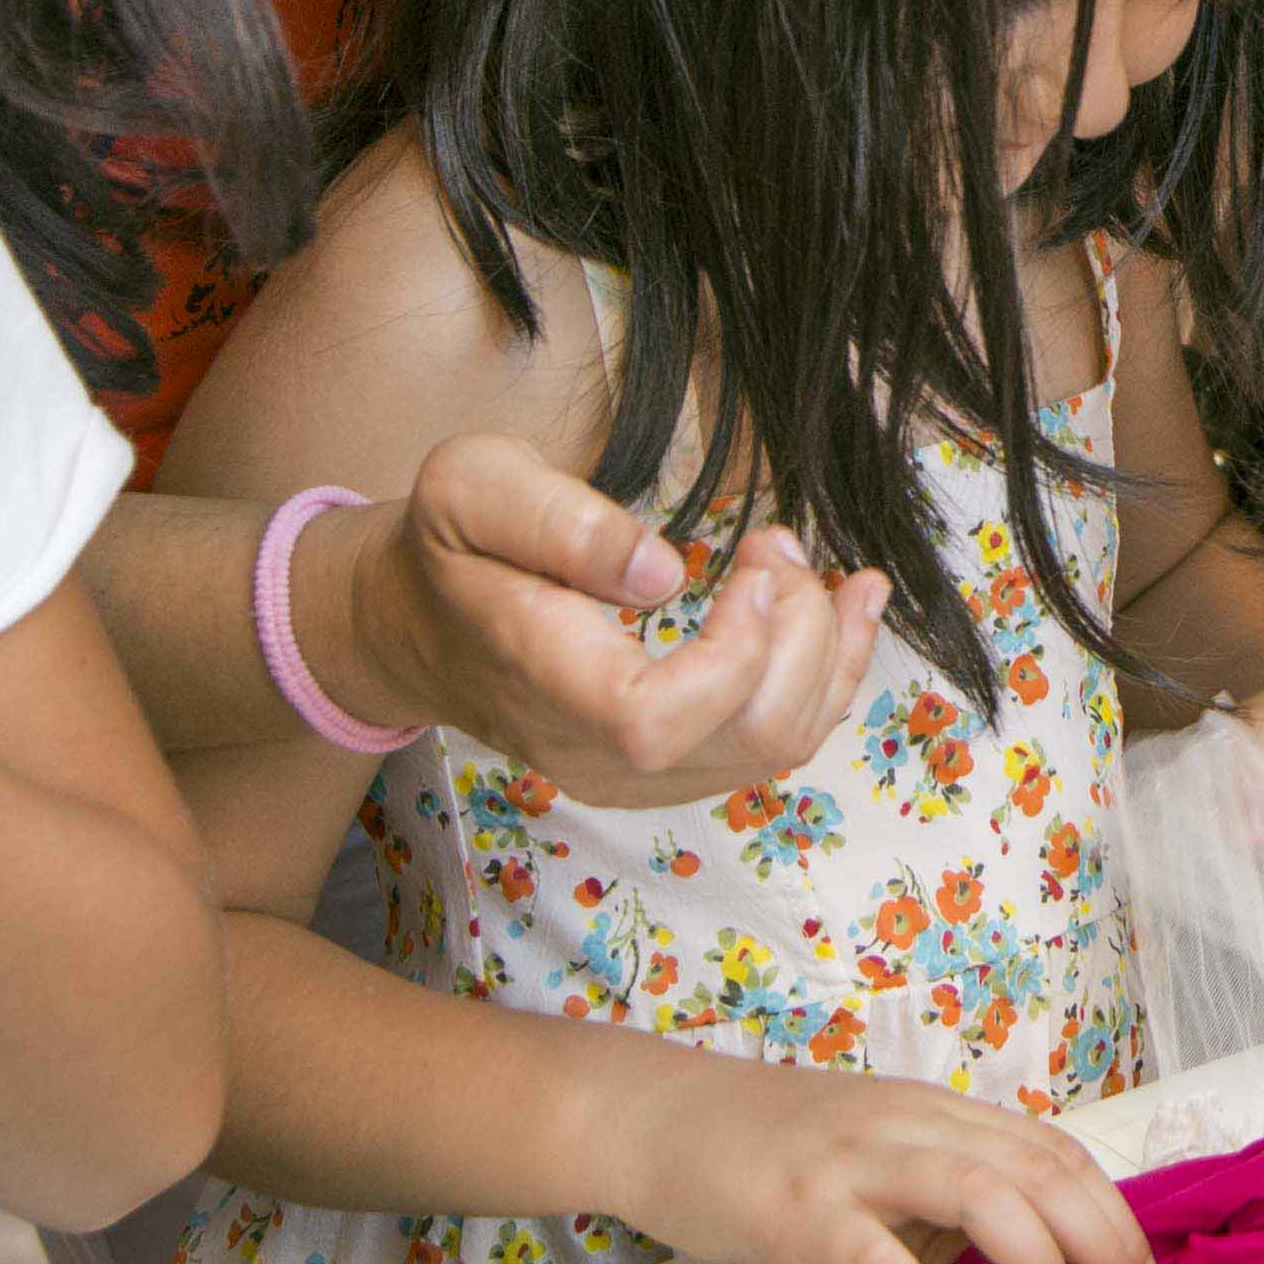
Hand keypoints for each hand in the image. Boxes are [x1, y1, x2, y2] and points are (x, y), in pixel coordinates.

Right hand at [318, 435, 887, 807]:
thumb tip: (662, 572)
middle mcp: (595, 754)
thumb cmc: (448, 547)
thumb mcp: (472, 489)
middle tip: (778, 544)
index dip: (734, 652)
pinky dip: (826, 678)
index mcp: (545, 683)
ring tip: (818, 568)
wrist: (417, 624)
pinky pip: (769, 743)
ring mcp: (634, 774)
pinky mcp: (666, 766)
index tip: (753, 564)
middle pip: (746, 739)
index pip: (659, 721)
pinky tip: (846, 609)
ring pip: (775, 749)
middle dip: (801, 635)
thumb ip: (558, 522)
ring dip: (827, 654)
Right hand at [594, 1053, 1151, 1263]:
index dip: (1110, 1211)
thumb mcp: (878, 1149)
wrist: (662, 1118)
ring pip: (977, 1192)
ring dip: (1035, 1258)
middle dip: (1099, 1238)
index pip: (1052, 1149)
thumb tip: (1024, 1255)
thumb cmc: (772, 1145)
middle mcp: (906, 1127)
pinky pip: (872, 1254)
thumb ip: (945, 1188)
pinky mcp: (798, 1210)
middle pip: (1034, 1169)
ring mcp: (852, 1165)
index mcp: (933, 1113)